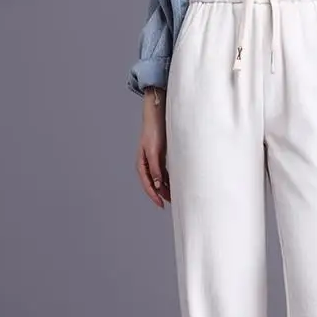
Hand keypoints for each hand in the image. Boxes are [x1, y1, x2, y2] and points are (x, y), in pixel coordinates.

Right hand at [136, 87, 170, 207]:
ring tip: (174, 195)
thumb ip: (155, 168)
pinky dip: (168, 178)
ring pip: (158, 177)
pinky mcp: (160, 154)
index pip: (147, 184)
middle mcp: (146, 162)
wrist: (157, 112)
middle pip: (152, 183)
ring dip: (165, 186)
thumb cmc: (153, 129)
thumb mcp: (154, 151)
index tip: (161, 204)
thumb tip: (157, 185)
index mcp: (142, 163)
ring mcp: (153, 158)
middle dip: (160, 193)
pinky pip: (163, 171)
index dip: (153, 195)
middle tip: (171, 202)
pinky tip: (174, 182)